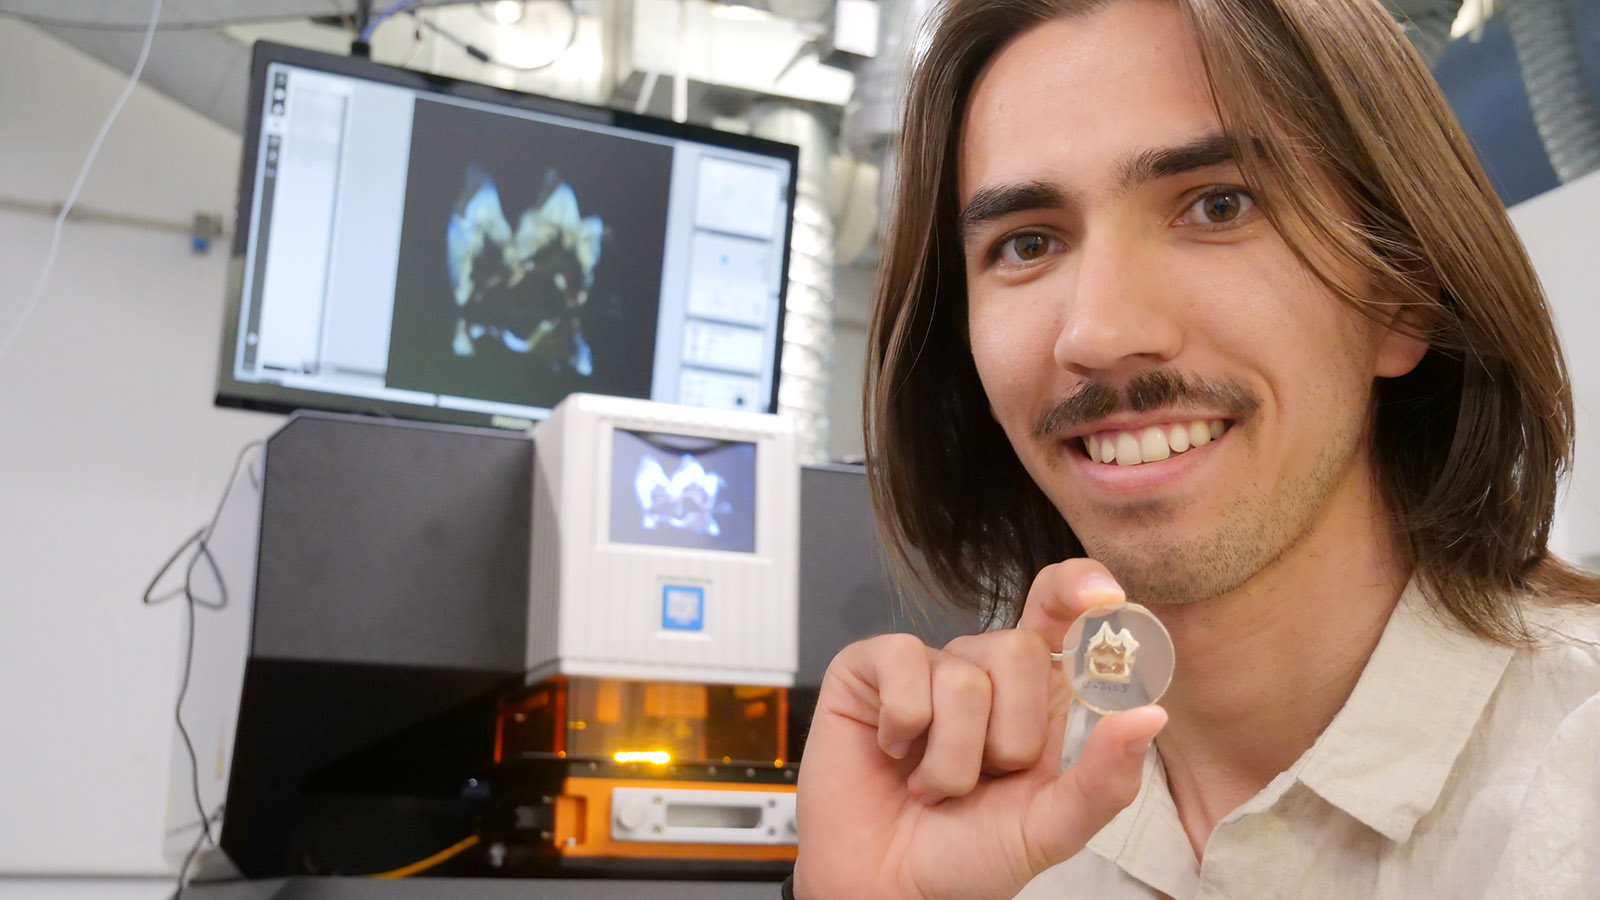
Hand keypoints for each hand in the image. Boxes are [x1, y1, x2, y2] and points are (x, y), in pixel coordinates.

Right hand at [792, 560, 1167, 899]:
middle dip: (1008, 737)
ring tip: (933, 786)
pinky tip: (893, 750)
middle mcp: (982, 671)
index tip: (1107, 599)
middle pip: (1019, 647)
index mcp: (1036, 696)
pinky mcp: (868, 669)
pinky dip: (904, 723)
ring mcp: (924, 666)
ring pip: (963, 676)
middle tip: (984, 780)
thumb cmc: (967, 857)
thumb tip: (1149, 715)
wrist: (888, 890)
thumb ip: (1104, 778)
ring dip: (951, 757)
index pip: (1063, 611)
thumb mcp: (1050, 828)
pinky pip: (903, 661)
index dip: (1080, 588)